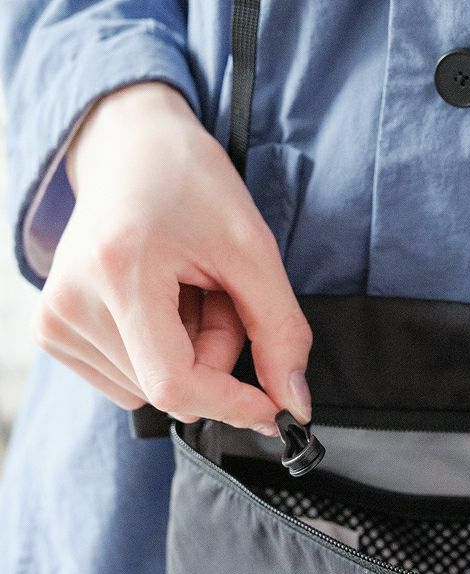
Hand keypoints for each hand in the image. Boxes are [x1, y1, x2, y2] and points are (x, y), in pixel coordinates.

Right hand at [31, 80, 312, 434]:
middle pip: (170, 390)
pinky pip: (129, 383)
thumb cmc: (190, 184)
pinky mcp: (53, 331)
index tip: (272, 407)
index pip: (174, 384)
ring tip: (186, 292)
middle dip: (215, 360)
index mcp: (119, 272)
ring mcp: (55, 320)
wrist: (129, 148)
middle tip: (219, 297)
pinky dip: (161, 355)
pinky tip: (159, 304)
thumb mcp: (251, 249)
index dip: (230, 404)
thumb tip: (294, 406)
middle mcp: (72, 302)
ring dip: (189, 357)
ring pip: (153, 391)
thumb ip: (280, 333)